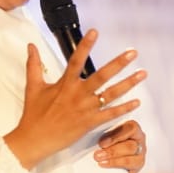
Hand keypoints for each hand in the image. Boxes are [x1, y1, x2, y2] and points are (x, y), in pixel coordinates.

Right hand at [4, 30, 144, 169]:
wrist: (34, 140)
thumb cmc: (34, 114)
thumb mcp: (33, 87)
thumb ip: (34, 65)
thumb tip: (31, 46)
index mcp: (65, 84)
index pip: (76, 60)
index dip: (85, 45)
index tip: (95, 32)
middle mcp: (78, 94)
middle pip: (101, 76)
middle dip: (119, 64)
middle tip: (133, 53)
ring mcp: (85, 109)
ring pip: (111, 94)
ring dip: (128, 84)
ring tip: (142, 74)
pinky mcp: (90, 123)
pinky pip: (110, 114)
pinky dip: (124, 108)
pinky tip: (137, 102)